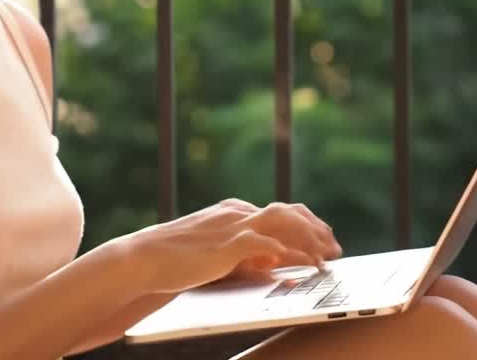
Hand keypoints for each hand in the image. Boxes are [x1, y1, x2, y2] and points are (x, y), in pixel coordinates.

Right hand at [114, 198, 342, 294]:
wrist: (142, 258)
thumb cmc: (171, 260)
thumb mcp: (211, 252)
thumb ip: (239, 254)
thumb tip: (269, 263)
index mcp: (231, 211)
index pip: (277, 212)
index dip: (304, 225)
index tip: (322, 239)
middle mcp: (236, 212)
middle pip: (288, 211)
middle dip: (315, 227)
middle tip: (334, 246)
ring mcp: (233, 225)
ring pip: (285, 221)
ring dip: (311, 237)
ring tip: (328, 255)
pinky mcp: (229, 243)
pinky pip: (271, 244)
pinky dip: (294, 253)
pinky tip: (308, 264)